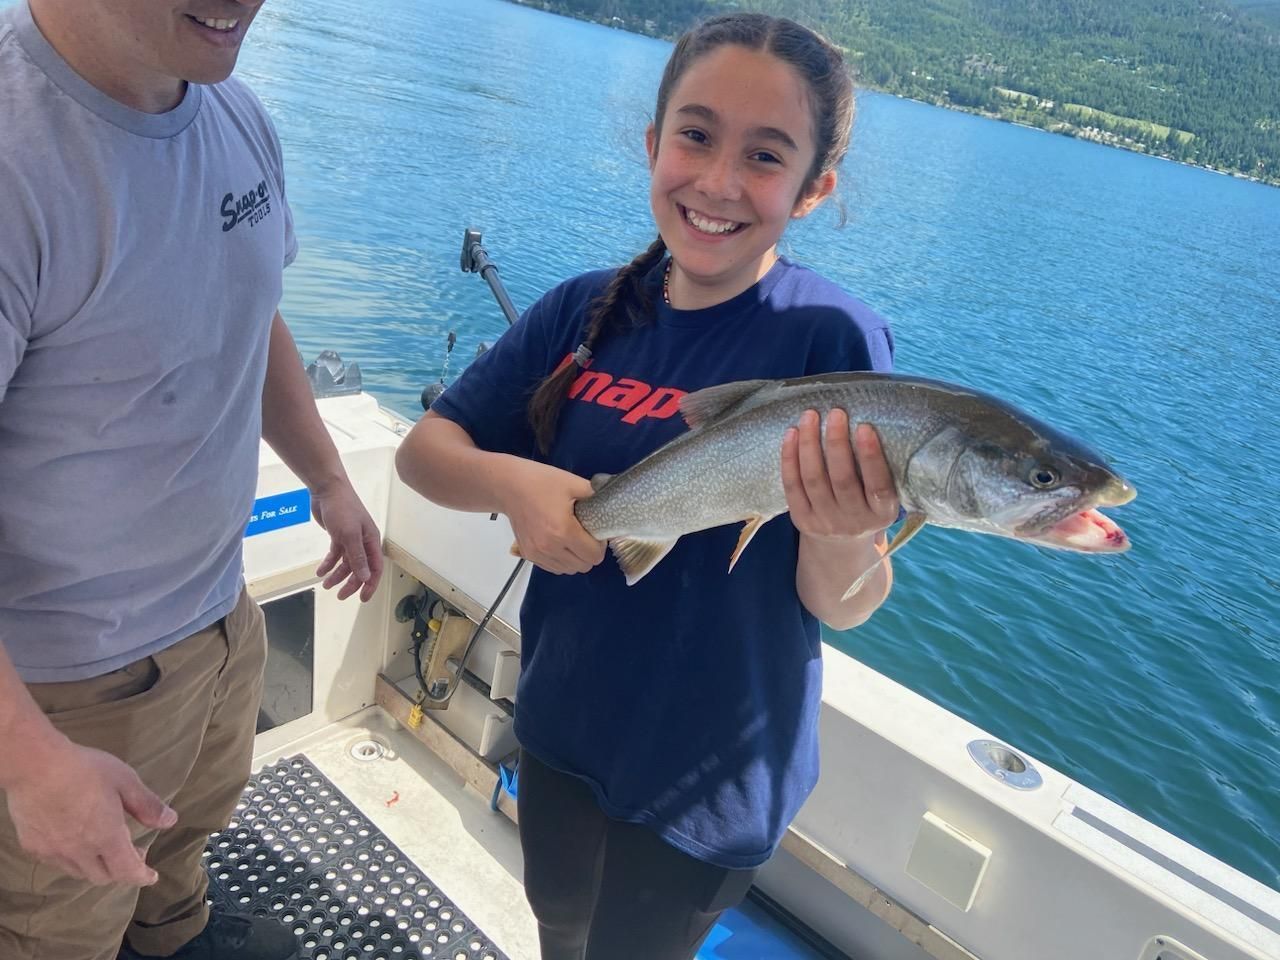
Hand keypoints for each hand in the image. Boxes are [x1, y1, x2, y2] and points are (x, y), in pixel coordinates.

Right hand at [6, 739, 175, 885]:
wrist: (35, 765)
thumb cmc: (85, 769)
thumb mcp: (125, 781)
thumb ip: (147, 805)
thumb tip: (170, 821)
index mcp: (106, 837)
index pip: (127, 871)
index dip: (141, 876)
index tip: (151, 876)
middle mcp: (79, 851)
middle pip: (103, 876)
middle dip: (122, 870)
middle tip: (134, 851)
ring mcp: (53, 851)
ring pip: (78, 872)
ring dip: (96, 866)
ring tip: (105, 847)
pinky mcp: (32, 846)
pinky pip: (57, 862)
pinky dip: (72, 858)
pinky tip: (74, 840)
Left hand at [312, 480, 384, 600]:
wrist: (327, 489)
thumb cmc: (343, 509)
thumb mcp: (350, 535)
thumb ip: (358, 557)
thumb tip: (366, 577)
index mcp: (371, 541)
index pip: (375, 567)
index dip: (370, 584)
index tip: (362, 598)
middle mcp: (363, 542)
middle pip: (360, 568)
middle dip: (351, 583)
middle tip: (340, 595)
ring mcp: (350, 539)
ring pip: (346, 563)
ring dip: (337, 575)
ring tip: (326, 585)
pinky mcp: (338, 535)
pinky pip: (335, 554)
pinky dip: (328, 564)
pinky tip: (320, 572)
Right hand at [499, 460, 604, 574]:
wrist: (509, 487)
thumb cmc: (541, 482)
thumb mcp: (573, 483)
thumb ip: (595, 496)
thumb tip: (612, 504)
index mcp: (563, 531)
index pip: (593, 556)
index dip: (600, 546)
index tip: (597, 533)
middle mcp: (550, 547)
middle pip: (583, 566)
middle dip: (590, 553)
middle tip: (586, 536)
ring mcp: (537, 553)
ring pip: (568, 570)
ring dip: (575, 559)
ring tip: (573, 540)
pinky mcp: (528, 554)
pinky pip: (553, 568)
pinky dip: (561, 561)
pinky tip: (560, 544)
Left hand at [782, 409, 899, 540]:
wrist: (842, 547)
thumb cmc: (867, 506)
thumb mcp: (882, 498)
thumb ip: (880, 472)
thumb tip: (871, 423)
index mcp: (881, 513)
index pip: (878, 485)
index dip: (870, 456)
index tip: (864, 427)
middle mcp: (854, 521)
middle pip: (842, 479)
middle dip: (836, 443)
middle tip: (836, 413)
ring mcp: (826, 522)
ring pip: (814, 479)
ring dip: (810, 444)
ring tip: (810, 416)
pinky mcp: (801, 521)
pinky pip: (792, 486)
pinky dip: (789, 458)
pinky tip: (791, 434)